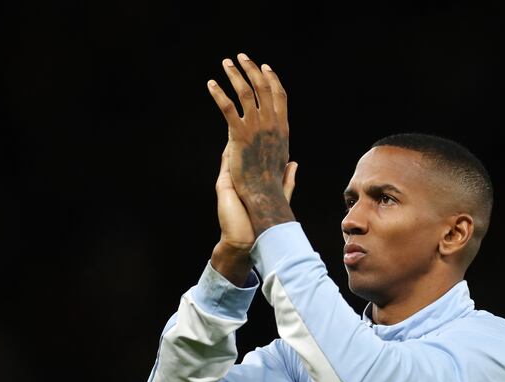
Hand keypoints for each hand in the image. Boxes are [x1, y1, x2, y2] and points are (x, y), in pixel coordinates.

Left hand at [207, 52, 295, 235]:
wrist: (263, 201)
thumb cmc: (271, 193)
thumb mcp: (283, 177)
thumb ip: (288, 169)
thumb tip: (293, 163)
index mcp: (282, 132)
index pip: (280, 98)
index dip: (273, 80)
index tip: (265, 68)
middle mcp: (272, 126)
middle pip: (264, 89)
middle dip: (252, 70)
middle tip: (242, 57)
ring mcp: (256, 129)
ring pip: (246, 93)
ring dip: (236, 74)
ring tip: (226, 63)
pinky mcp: (239, 136)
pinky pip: (228, 109)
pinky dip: (219, 94)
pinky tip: (211, 84)